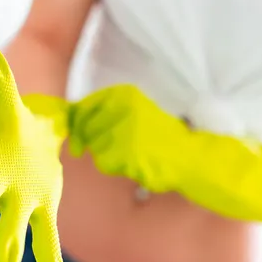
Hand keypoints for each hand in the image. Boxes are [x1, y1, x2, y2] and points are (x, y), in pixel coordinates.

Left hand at [68, 84, 190, 192]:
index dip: (76, 122)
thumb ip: (107, 113)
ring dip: (105, 155)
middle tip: (110, 150)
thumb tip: (74, 123)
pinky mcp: (123, 152)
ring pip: (93, 146)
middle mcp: (121, 107)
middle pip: (85, 128)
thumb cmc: (161, 136)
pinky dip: (114, 167)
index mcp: (124, 94)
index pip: (84, 105)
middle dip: (91, 141)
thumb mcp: (136, 112)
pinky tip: (132, 164)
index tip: (76, 134)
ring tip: (129, 155)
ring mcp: (122, 130)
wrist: (188, 156)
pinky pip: (103, 162)